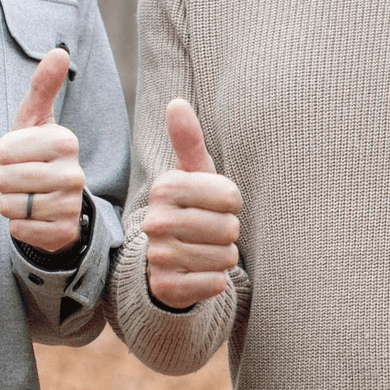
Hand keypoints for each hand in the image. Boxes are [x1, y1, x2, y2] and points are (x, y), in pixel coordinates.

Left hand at [0, 49, 85, 254]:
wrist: (57, 202)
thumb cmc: (37, 154)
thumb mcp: (36, 119)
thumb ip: (43, 85)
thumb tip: (59, 50)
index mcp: (65, 141)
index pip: (3, 150)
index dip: (3, 154)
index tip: (21, 154)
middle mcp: (73, 174)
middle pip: (3, 179)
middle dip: (4, 181)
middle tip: (22, 178)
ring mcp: (70, 205)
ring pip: (8, 206)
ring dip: (9, 204)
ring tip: (27, 196)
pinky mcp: (63, 233)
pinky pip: (17, 230)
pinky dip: (18, 226)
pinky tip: (34, 217)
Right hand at [142, 99, 241, 310]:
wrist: (167, 261)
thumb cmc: (192, 208)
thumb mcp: (194, 173)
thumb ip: (189, 140)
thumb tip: (176, 102)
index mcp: (165, 187)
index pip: (230, 196)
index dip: (232, 203)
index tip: (215, 205)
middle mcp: (156, 221)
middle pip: (229, 228)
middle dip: (228, 232)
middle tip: (209, 231)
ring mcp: (158, 256)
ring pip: (225, 257)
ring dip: (222, 257)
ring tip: (204, 250)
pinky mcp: (165, 288)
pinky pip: (215, 284)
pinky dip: (215, 281)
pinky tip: (198, 273)